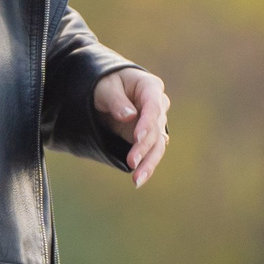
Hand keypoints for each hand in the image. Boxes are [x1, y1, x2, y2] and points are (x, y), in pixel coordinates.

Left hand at [95, 68, 168, 187]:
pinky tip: (138, 180)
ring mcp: (155, 123)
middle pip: (156, 130)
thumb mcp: (105, 87)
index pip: (153, 107)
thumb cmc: (106, 83)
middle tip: (131, 163)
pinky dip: (145, 166)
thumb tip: (129, 116)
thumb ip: (116, 101)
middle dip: (144, 148)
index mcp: (150, 88)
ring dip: (148, 163)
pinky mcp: (148, 138)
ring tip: (137, 180)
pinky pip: (150, 153)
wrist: (107, 90)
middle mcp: (158, 106)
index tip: (137, 138)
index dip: (146, 123)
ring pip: (157, 146)